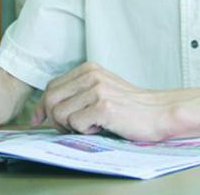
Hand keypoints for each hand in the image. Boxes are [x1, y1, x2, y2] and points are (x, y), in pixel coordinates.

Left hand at [30, 62, 171, 140]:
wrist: (158, 112)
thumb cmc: (128, 106)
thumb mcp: (100, 89)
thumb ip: (76, 93)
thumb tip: (44, 109)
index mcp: (88, 69)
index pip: (52, 86)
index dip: (43, 105)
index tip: (40, 119)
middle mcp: (91, 75)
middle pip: (51, 99)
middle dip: (55, 119)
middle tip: (73, 127)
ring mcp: (97, 90)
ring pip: (60, 114)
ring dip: (73, 126)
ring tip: (93, 124)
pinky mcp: (103, 106)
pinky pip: (76, 124)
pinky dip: (86, 131)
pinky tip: (102, 126)